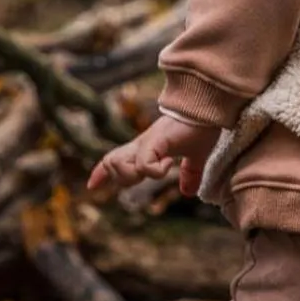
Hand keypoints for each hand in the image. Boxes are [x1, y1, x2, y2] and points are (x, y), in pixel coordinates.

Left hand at [86, 115, 219, 197]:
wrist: (208, 108)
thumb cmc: (202, 127)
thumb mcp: (195, 156)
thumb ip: (189, 173)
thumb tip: (188, 192)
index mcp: (146, 148)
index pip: (115, 159)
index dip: (102, 173)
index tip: (91, 185)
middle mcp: (141, 144)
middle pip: (110, 163)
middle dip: (121, 179)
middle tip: (146, 175)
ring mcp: (147, 142)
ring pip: (118, 165)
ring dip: (135, 174)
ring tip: (158, 168)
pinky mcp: (157, 140)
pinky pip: (144, 165)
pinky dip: (156, 171)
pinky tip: (169, 162)